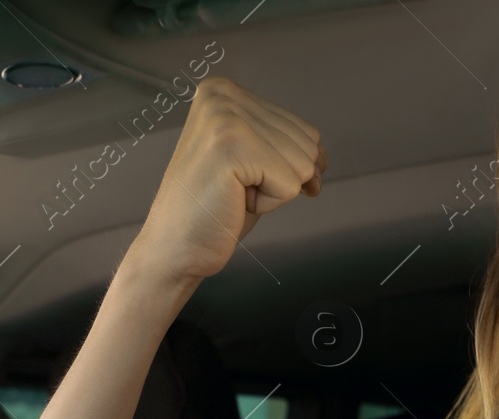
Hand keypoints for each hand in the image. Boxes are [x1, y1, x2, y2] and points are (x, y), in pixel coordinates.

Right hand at [133, 76, 327, 283]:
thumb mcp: (254, 162)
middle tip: (236, 189)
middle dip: (282, 180)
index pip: (305, 131)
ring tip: (234, 193)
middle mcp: (222, 95)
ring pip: (303, 165)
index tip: (245, 179)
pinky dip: (269, 204)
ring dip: (274, 192)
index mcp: (225, 90)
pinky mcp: (231, 147)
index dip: (290, 169)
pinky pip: (290, 184)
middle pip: (308, 145)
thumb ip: (282, 143)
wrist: (176, 247)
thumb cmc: (216, 208)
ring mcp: (226, 117)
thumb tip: (322, 156)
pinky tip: (234, 201)